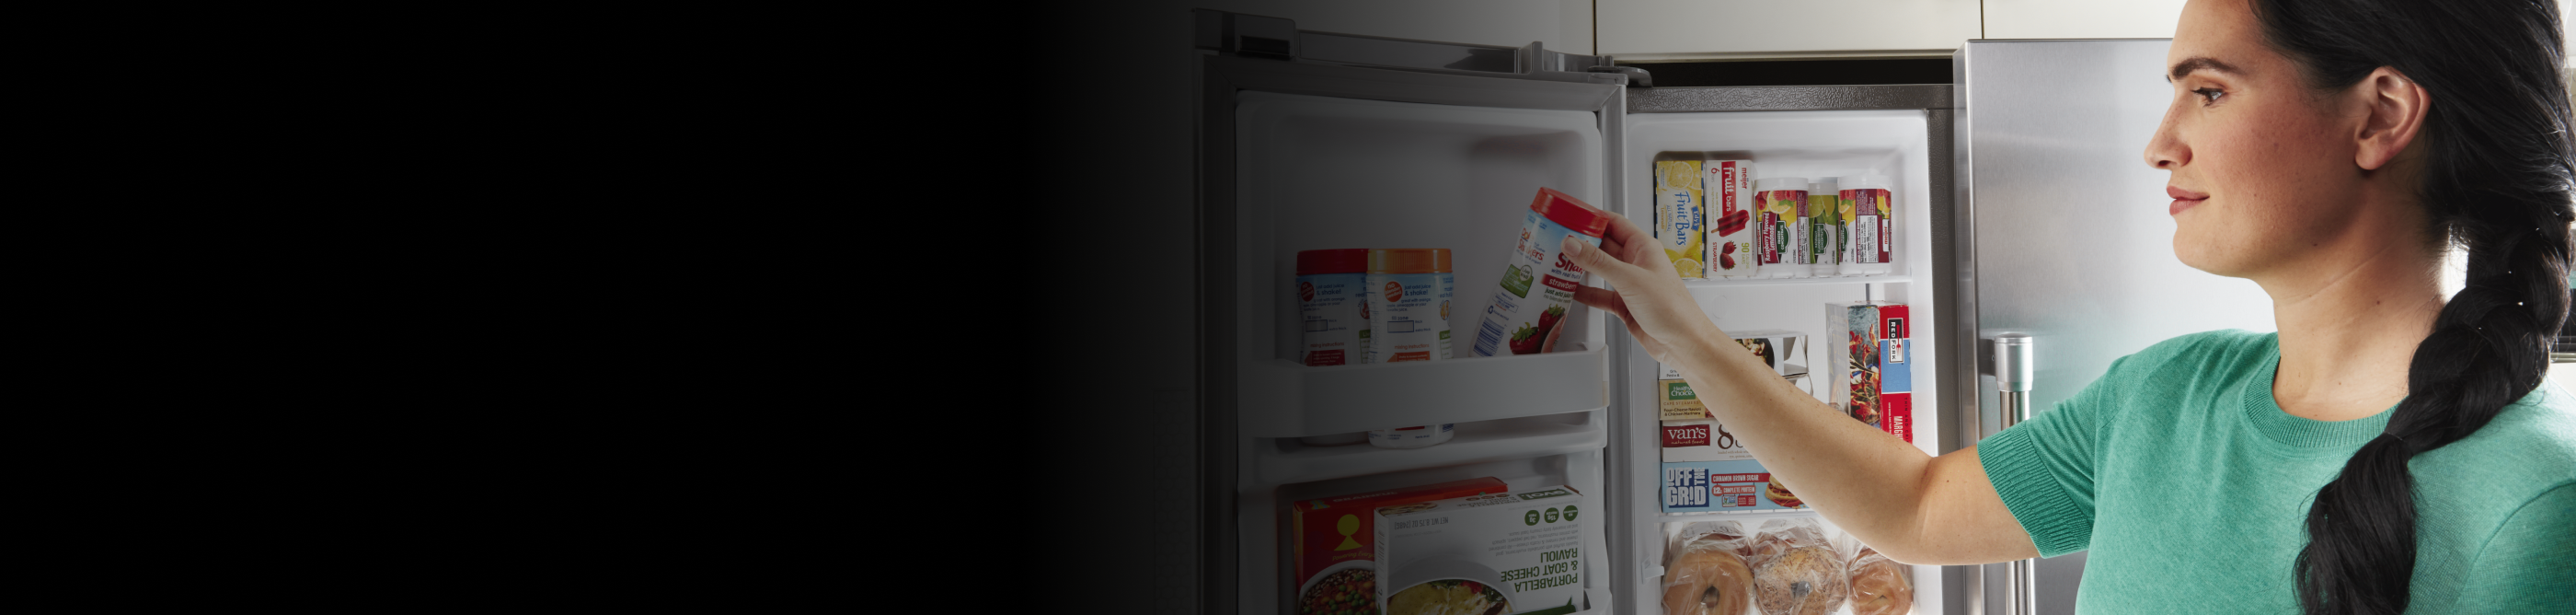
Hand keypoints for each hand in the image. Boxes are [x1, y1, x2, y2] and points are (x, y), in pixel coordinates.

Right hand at [1561, 213, 1717, 364]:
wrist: (1682, 342)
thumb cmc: (1672, 308)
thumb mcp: (1630, 279)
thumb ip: (1598, 262)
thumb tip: (1574, 244)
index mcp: (1643, 247)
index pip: (1613, 223)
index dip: (1592, 218)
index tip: (1571, 216)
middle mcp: (1636, 262)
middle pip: (1603, 246)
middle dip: (1581, 243)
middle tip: (1558, 240)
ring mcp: (1630, 283)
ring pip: (1600, 270)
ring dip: (1581, 267)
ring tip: (1559, 262)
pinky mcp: (1625, 303)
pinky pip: (1600, 293)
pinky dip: (1585, 292)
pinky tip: (1571, 290)